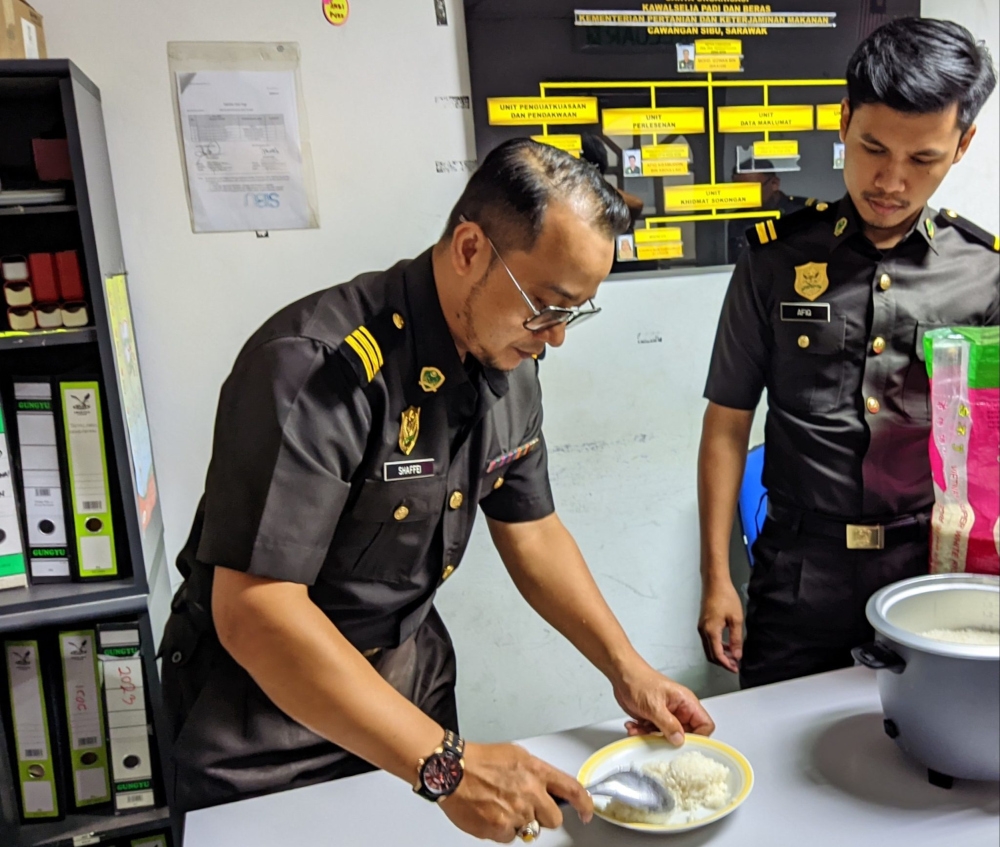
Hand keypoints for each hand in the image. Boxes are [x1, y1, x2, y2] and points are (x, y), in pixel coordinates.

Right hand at [440, 742, 592, 841]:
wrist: (452, 770)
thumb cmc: (479, 760)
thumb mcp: (516, 756)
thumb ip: (536, 774)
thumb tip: (548, 787)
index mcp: (536, 771)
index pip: (572, 789)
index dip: (585, 804)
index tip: (586, 812)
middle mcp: (530, 792)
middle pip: (554, 819)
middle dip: (543, 815)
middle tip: (526, 806)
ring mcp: (516, 813)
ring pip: (530, 829)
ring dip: (519, 821)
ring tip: (500, 804)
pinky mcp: (500, 829)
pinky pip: (509, 837)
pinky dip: (501, 829)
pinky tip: (490, 812)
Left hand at [613, 660, 715, 744]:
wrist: (621, 674)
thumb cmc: (639, 680)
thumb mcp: (654, 705)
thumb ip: (668, 725)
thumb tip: (680, 740)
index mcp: (686, 702)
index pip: (705, 725)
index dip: (699, 737)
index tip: (684, 744)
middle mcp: (679, 710)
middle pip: (686, 735)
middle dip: (669, 740)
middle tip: (658, 738)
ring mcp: (667, 715)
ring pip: (668, 736)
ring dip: (652, 736)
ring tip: (641, 730)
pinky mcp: (655, 718)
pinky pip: (654, 733)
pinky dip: (643, 733)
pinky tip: (635, 727)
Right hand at [698, 579, 743, 672]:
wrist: (714, 583)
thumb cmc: (726, 598)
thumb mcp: (736, 619)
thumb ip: (736, 639)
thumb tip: (737, 656)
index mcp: (711, 631)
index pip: (717, 655)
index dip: (726, 664)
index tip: (736, 669)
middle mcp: (703, 631)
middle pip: (710, 654)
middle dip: (722, 662)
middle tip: (735, 665)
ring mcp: (701, 627)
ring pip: (708, 648)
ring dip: (720, 655)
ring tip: (733, 657)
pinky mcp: (702, 624)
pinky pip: (708, 641)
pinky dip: (717, 647)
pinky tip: (727, 645)